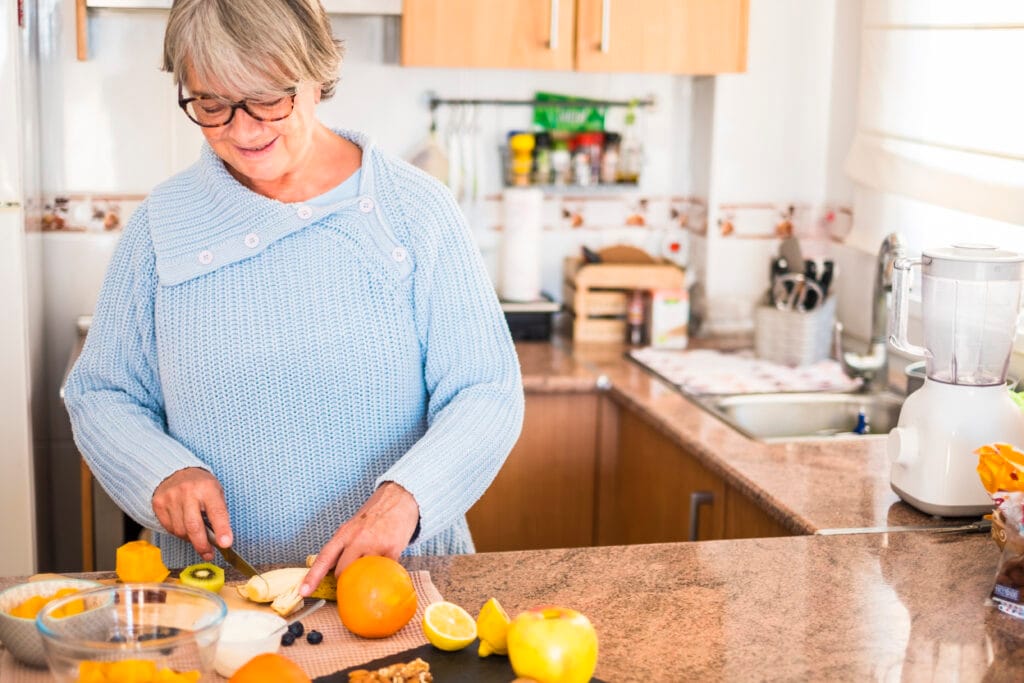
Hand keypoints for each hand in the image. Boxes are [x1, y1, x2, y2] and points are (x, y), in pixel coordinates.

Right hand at [151, 467, 231, 561]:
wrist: (176, 472)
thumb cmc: (201, 486)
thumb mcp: (216, 493)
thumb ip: (219, 514)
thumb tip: (221, 541)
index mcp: (207, 488)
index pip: (217, 512)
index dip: (222, 530)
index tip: (226, 544)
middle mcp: (188, 492)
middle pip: (194, 526)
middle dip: (202, 545)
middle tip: (209, 554)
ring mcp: (171, 498)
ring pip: (181, 531)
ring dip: (190, 539)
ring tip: (196, 534)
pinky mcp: (158, 504)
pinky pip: (169, 528)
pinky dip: (179, 533)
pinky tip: (184, 526)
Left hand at [301, 482, 418, 596]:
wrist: (400, 499)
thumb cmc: (375, 515)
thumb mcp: (353, 527)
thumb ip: (342, 547)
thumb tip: (329, 570)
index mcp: (344, 534)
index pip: (324, 558)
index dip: (312, 576)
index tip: (304, 591)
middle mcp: (357, 539)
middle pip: (342, 572)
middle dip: (344, 580)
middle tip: (352, 579)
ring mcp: (375, 544)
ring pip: (362, 575)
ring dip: (364, 579)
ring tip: (369, 574)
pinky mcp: (392, 549)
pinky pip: (383, 572)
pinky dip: (383, 574)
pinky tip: (385, 569)